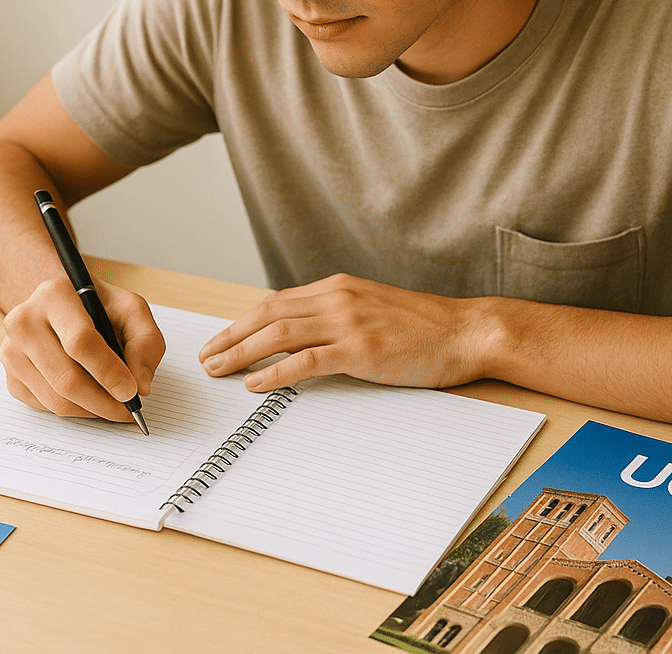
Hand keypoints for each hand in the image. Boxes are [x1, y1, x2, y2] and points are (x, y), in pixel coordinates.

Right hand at [0, 276, 165, 421]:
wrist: (61, 306)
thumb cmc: (97, 307)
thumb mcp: (131, 310)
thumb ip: (145, 343)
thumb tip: (140, 386)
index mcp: (54, 295)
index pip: (80, 342)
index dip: (109, 372)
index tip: (131, 391)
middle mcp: (24, 321)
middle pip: (66, 379)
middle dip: (103, 402)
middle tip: (127, 410)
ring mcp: (11, 351)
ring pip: (55, 400)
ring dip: (91, 410)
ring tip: (112, 404)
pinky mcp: (10, 376)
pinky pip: (45, 408)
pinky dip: (73, 410)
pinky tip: (89, 397)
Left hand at [197, 273, 489, 391]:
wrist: (465, 332)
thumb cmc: (423, 328)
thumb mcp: (372, 310)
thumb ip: (337, 316)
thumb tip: (301, 336)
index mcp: (337, 288)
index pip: (275, 302)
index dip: (243, 322)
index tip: (221, 339)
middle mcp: (337, 298)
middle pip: (267, 314)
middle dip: (231, 336)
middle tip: (206, 357)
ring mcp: (348, 322)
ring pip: (278, 334)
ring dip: (241, 353)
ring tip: (218, 370)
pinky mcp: (360, 349)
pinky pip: (306, 361)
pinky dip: (275, 373)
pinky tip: (255, 384)